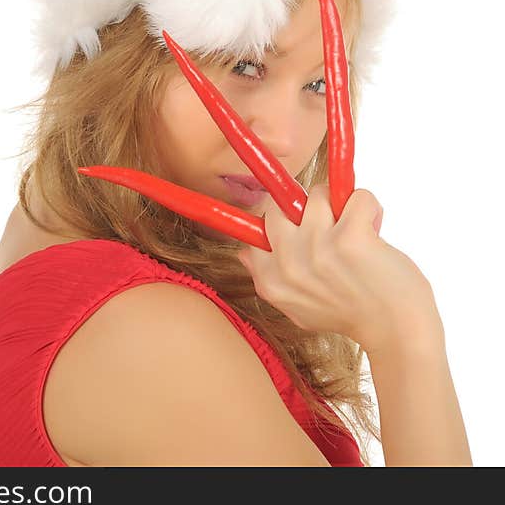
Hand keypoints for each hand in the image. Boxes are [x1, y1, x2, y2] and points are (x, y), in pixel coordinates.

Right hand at [77, 0, 438, 351]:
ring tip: (360, 251)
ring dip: (346, 213)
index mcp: (263, 277)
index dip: (151, 190)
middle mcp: (278, 267)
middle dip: (308, 211)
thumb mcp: (303, 298)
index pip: (208, 227)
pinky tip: (378, 242)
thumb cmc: (358, 309)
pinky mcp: (345, 244)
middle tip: (335, 245)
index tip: (104, 168)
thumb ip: (277, 265)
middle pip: (276, 200)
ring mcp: (310, 255)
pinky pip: (359, 196)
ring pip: (318, 196)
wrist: (401, 336)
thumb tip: (260, 234)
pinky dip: (374, 209)